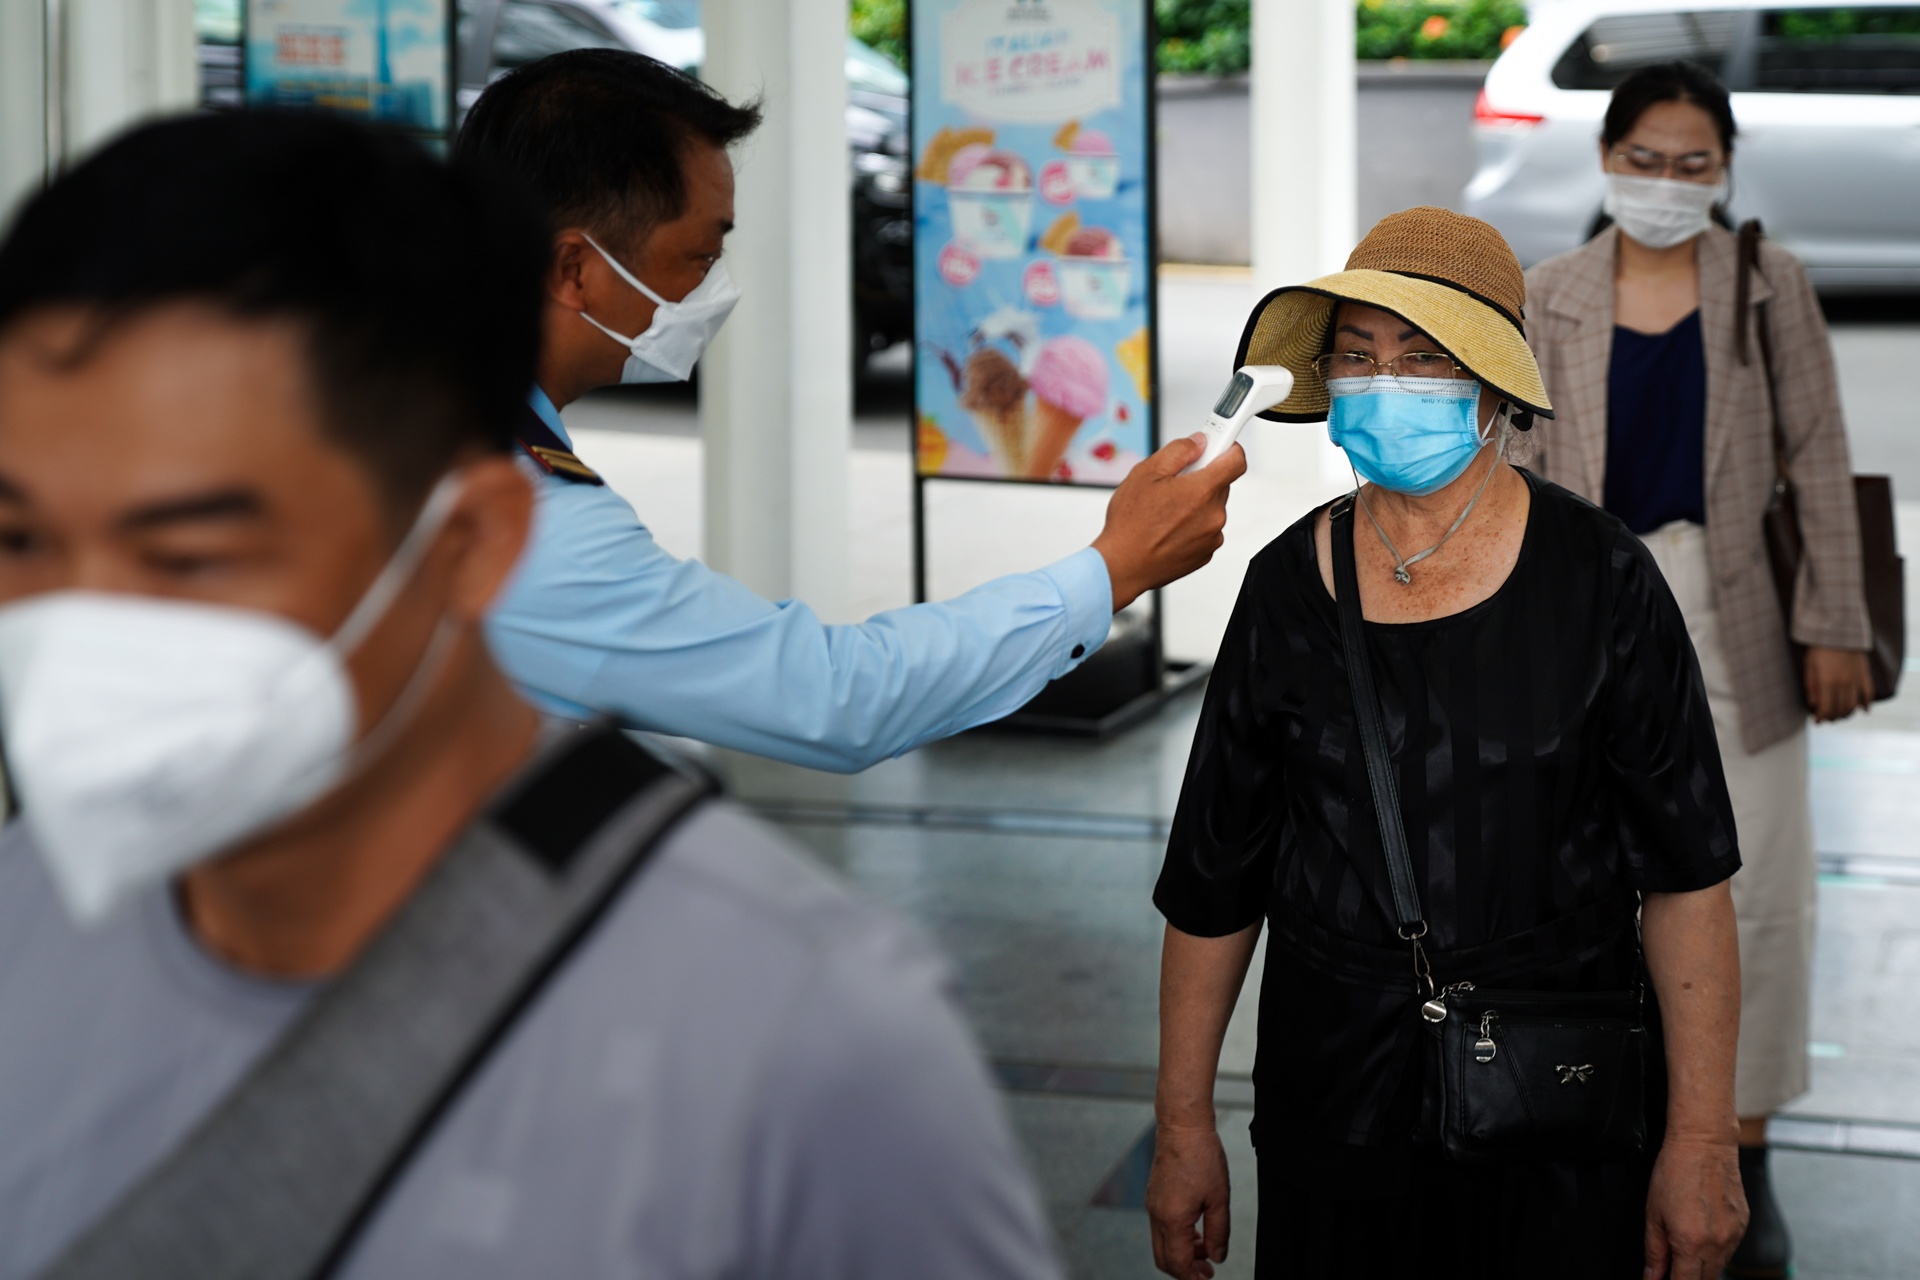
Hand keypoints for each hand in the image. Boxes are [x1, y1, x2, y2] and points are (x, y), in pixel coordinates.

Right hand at [1092, 434, 1244, 610]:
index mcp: (1202, 490)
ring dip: (1195, 504)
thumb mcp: (1145, 474)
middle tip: (1173, 483)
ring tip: (1165, 511)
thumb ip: (1178, 451)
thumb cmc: (1130, 525)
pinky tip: (1168, 528)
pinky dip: (1192, 525)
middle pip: (1220, 484)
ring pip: (1211, 507)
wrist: (1123, 566)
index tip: (1218, 445)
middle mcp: (1214, 514)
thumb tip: (1197, 442)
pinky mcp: (1206, 552)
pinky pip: (1206, 529)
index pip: (1237, 460)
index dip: (1228, 447)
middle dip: (1201, 478)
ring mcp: (1212, 536)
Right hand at [1145, 1121, 1231, 1279]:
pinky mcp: (1153, 1196)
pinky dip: (1176, 1236)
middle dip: (1184, 1269)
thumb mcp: (1220, 1198)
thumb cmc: (1201, 1156)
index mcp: (1172, 1218)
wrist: (1182, 1128)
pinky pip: (1160, 1227)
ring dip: (1181, 1252)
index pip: (1177, 1263)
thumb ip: (1219, 1232)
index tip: (1208, 1276)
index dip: (1193, 1276)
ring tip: (1204, 1247)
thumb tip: (1217, 1255)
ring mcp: (1152, 1205)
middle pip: (1163, 1259)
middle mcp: (1157, 1214)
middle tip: (1206, 1268)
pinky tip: (1194, 1228)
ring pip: (1161, 1244)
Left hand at [1643, 1134, 1746, 1278]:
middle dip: (1687, 1278)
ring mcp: (1734, 1235)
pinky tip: (1702, 1233)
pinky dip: (1715, 1250)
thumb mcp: (1653, 1213)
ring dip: (1702, 1266)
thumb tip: (1652, 1276)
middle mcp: (1717, 1244)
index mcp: (1691, 1243)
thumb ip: (1655, 1251)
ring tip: (1684, 1245)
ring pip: (1719, 1267)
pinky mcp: (1744, 1225)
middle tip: (1671, 1268)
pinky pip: (1730, 1249)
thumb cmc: (1675, 1171)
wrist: (1704, 1143)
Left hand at [1805, 646, 1872, 721]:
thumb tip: (1813, 705)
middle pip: (1840, 709)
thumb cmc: (1819, 648)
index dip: (1821, 718)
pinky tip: (1863, 710)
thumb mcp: (1809, 666)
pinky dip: (1867, 704)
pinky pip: (1868, 694)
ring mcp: (1856, 680)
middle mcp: (1843, 684)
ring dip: (1847, 714)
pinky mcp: (1865, 675)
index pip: (1826, 708)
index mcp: (1827, 682)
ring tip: (1840, 715)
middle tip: (1827, 718)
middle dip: (1832, 717)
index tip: (1816, 721)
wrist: (1839, 632)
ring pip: (1854, 705)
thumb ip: (1811, 686)